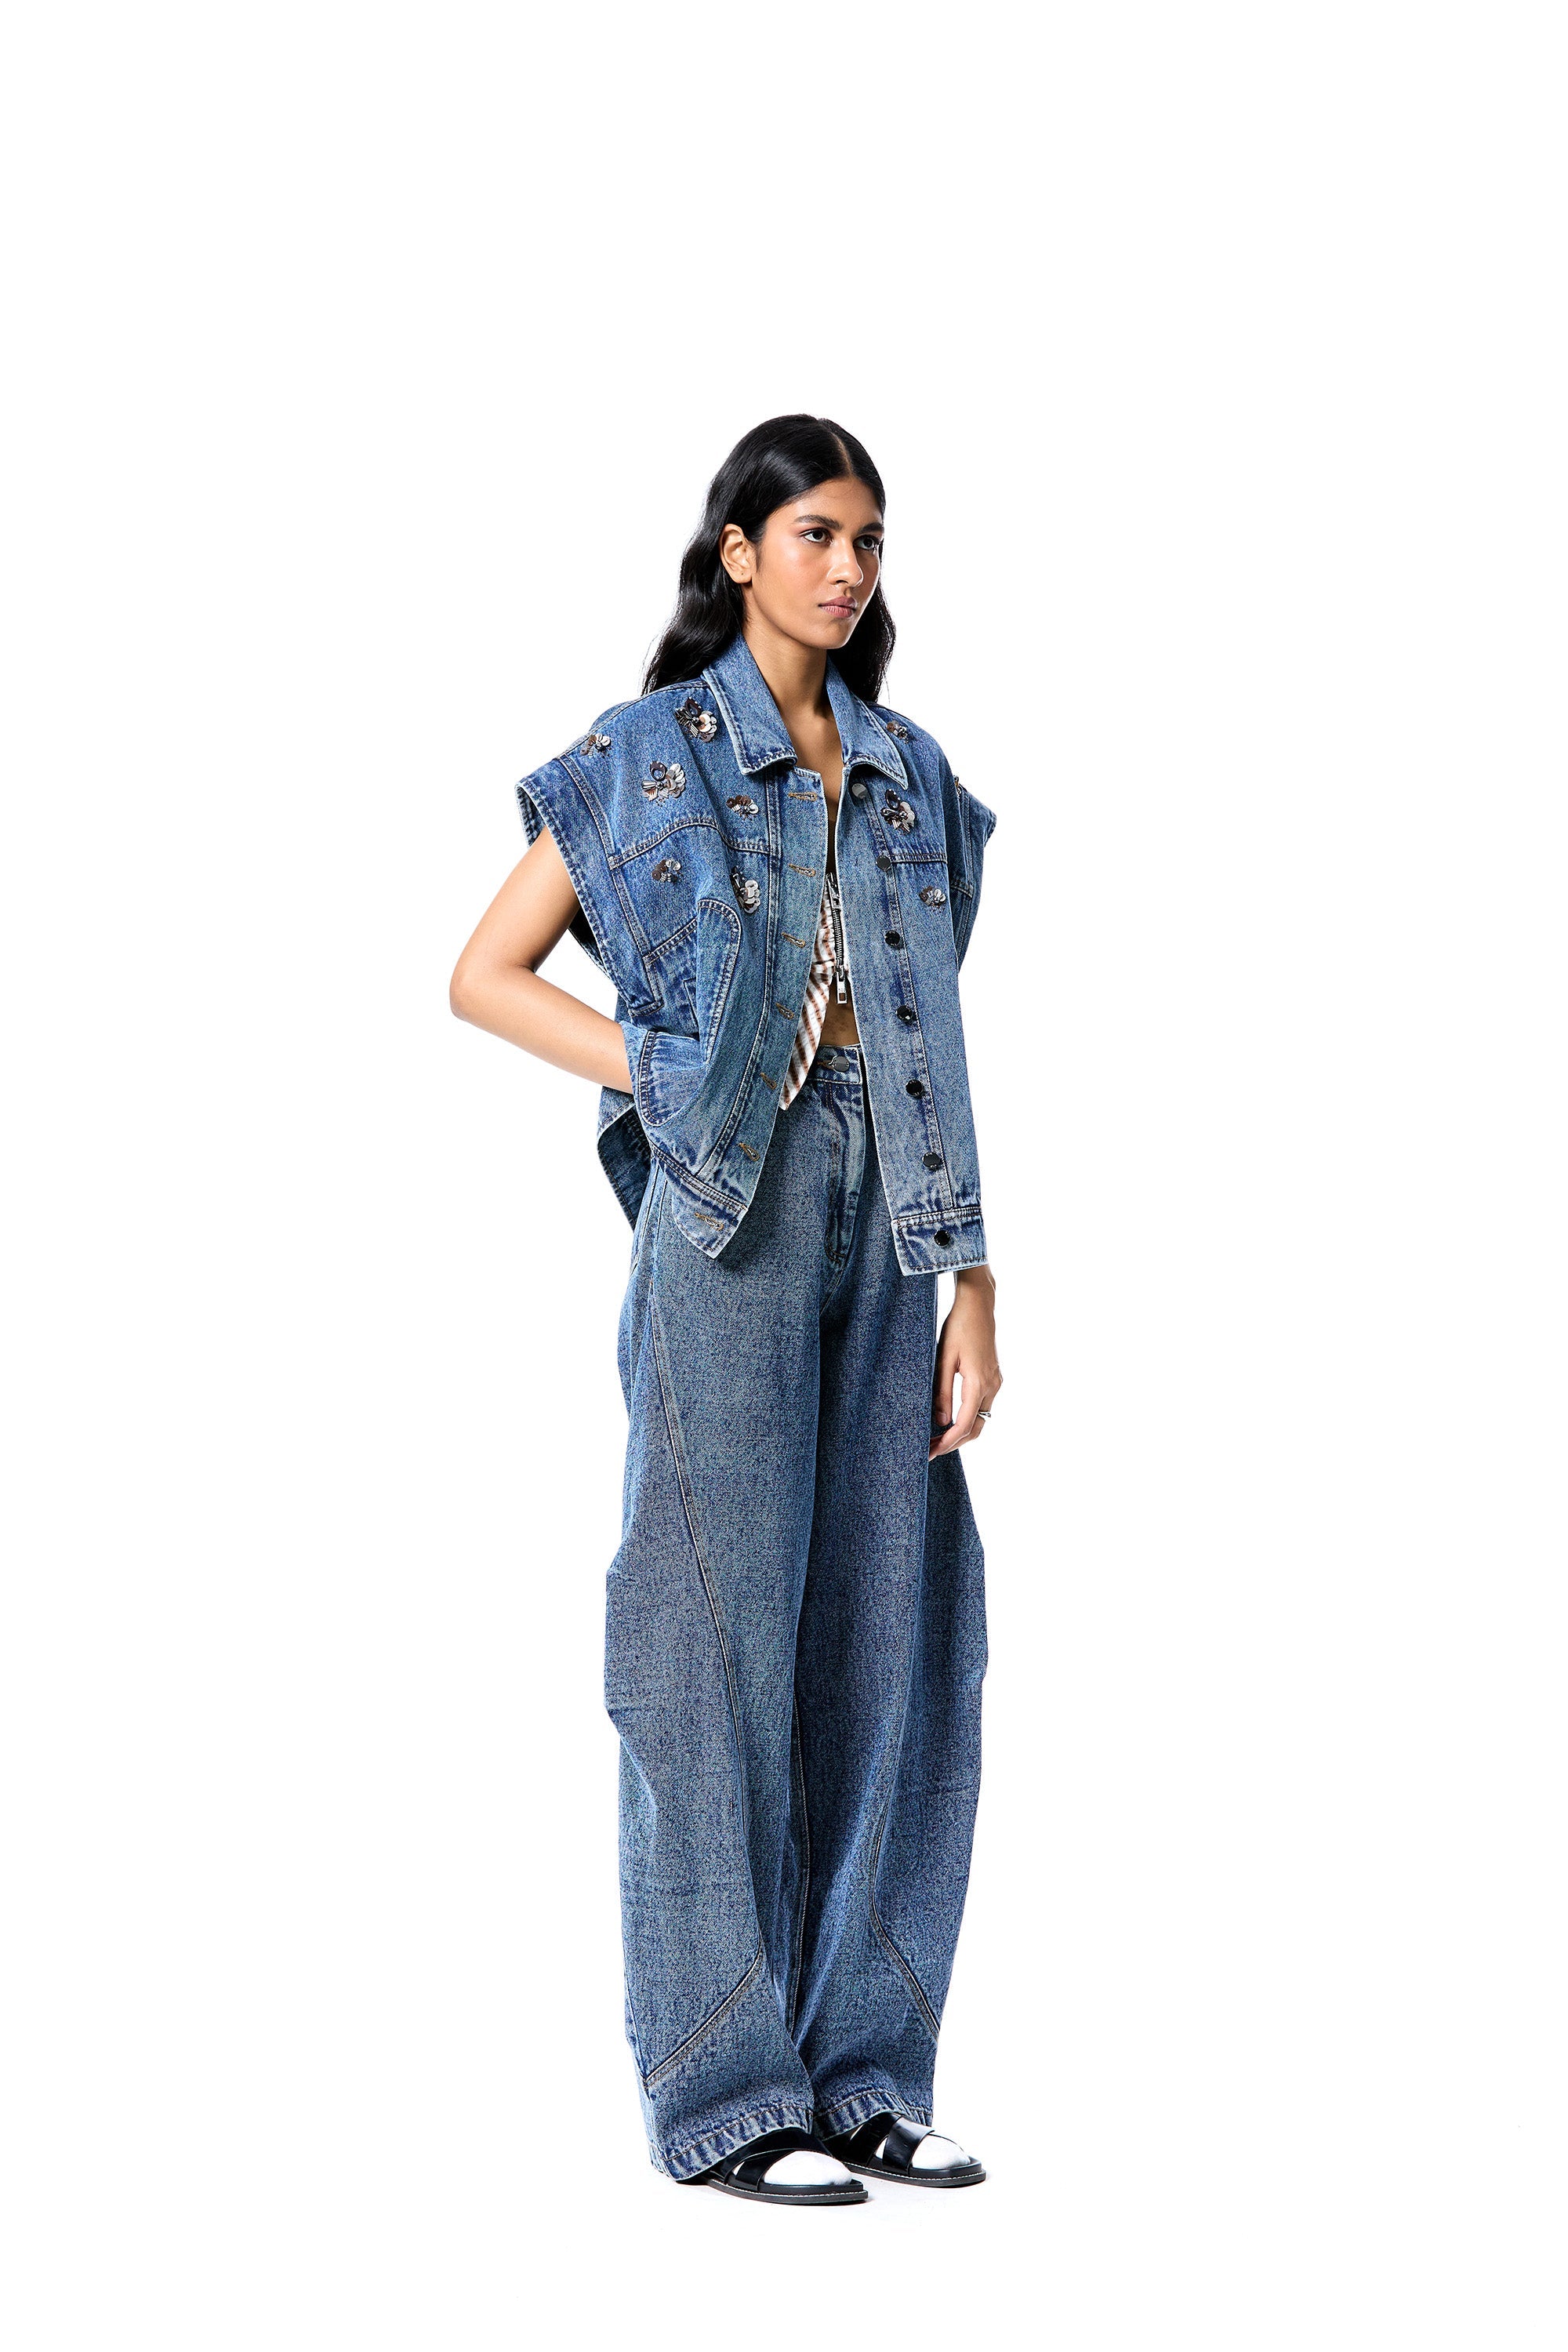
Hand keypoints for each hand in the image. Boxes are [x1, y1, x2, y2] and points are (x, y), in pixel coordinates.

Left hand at [930, 1266, 1001, 1459]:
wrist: (978, 1305)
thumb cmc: (958, 1327)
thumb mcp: (943, 1359)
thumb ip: (942, 1392)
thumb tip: (941, 1421)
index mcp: (979, 1383)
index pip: (965, 1425)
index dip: (948, 1442)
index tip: (930, 1452)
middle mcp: (992, 1386)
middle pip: (976, 1428)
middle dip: (954, 1443)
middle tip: (930, 1450)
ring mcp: (995, 1382)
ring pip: (981, 1419)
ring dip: (961, 1432)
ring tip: (936, 1437)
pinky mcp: (993, 1377)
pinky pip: (982, 1406)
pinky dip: (968, 1418)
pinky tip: (949, 1418)